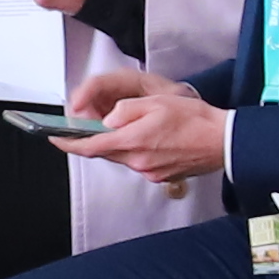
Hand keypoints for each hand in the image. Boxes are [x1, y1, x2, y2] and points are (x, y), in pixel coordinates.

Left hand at [60, 59, 228, 188]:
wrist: (224, 141)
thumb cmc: (195, 120)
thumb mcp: (156, 102)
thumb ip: (125, 110)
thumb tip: (108, 120)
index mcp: (132, 141)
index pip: (89, 146)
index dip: (67, 142)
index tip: (54, 138)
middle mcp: (137, 161)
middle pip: (106, 152)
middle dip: (99, 139)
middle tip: (100, 123)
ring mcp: (149, 171)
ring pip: (124, 156)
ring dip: (123, 143)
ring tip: (140, 126)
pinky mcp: (160, 176)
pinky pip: (140, 162)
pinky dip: (140, 150)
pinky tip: (155, 138)